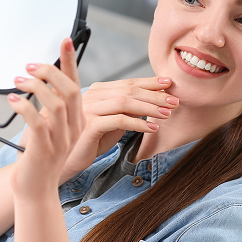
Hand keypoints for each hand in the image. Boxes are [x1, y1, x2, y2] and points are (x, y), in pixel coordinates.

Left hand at [7, 38, 83, 197]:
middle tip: (28, 67)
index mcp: (77, 122)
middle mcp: (73, 129)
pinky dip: (25, 107)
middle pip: (69, 90)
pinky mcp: (45, 150)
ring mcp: (60, 140)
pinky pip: (38, 122)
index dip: (70, 62)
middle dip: (49, 72)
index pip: (76, 85)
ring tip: (17, 81)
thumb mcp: (50, 130)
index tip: (65, 40)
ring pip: (56, 103)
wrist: (35, 191)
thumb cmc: (39, 160)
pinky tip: (13, 100)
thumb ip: (51, 110)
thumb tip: (40, 83)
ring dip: (35, 87)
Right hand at [58, 77, 178, 182]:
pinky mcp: (89, 125)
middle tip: (174, 100)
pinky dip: (138, 123)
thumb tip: (152, 103)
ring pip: (125, 102)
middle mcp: (91, 95)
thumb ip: (127, 111)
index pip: (127, 83)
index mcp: (97, 91)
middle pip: (129, 90)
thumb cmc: (90, 141)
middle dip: (155, 95)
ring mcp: (88, 108)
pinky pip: (118, 120)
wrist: (66, 159)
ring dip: (150, 107)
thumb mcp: (112, 123)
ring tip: (168, 114)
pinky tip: (152, 128)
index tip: (169, 83)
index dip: (149, 82)